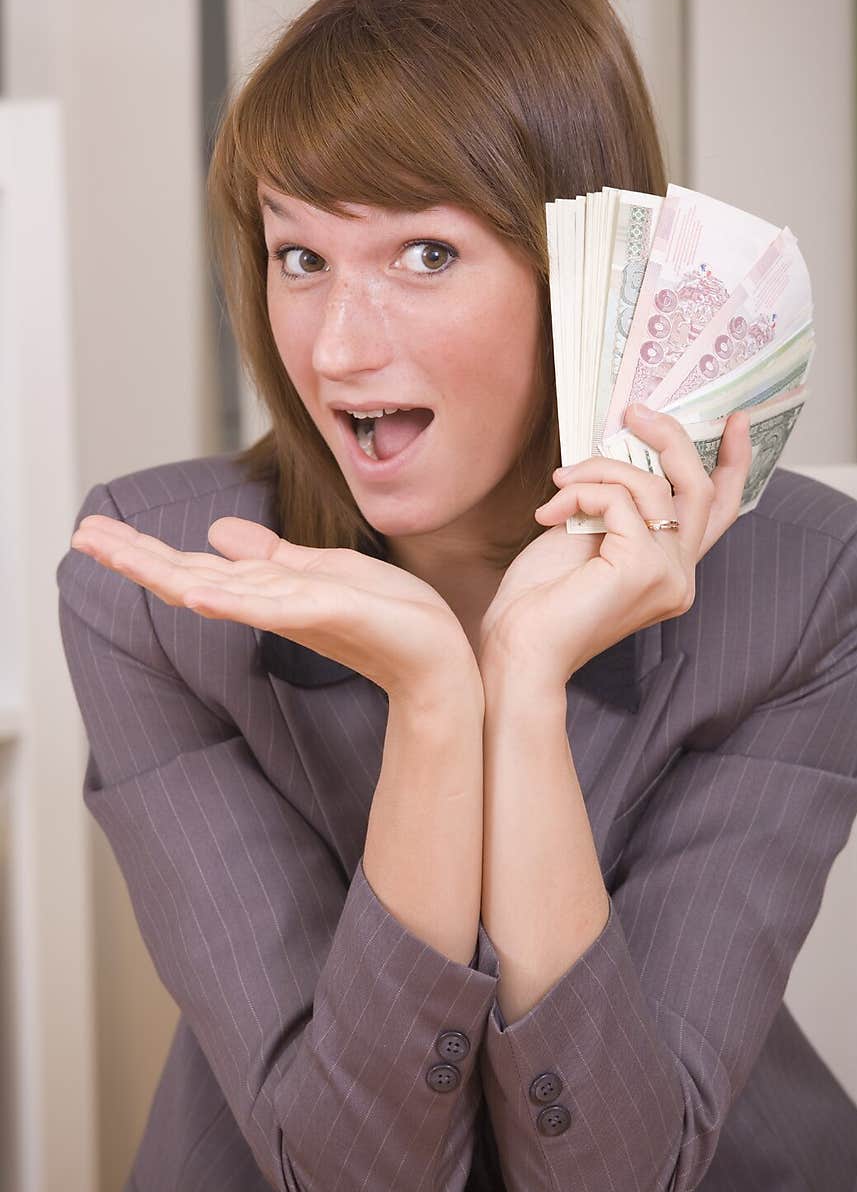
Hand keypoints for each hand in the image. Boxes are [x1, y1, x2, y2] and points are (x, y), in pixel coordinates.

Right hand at [70, 513, 476, 704]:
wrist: (439, 660)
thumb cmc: (390, 618)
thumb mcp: (325, 572)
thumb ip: (272, 557)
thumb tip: (218, 533)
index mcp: (269, 591)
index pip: (195, 566)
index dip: (145, 551)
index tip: (92, 532)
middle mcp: (273, 604)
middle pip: (191, 577)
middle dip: (136, 557)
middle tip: (81, 535)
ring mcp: (296, 613)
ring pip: (219, 589)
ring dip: (167, 572)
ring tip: (118, 557)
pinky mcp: (329, 616)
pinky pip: (272, 608)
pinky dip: (234, 600)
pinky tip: (197, 594)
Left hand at [477, 405, 751, 687]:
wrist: (518, 650)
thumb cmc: (541, 600)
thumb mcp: (587, 536)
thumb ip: (618, 506)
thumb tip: (622, 452)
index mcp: (671, 569)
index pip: (719, 512)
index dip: (735, 464)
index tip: (735, 421)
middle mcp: (680, 575)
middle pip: (698, 487)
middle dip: (670, 438)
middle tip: (635, 412)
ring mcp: (667, 574)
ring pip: (653, 486)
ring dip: (599, 469)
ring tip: (559, 483)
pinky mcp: (643, 567)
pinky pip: (619, 500)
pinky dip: (583, 493)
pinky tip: (550, 511)